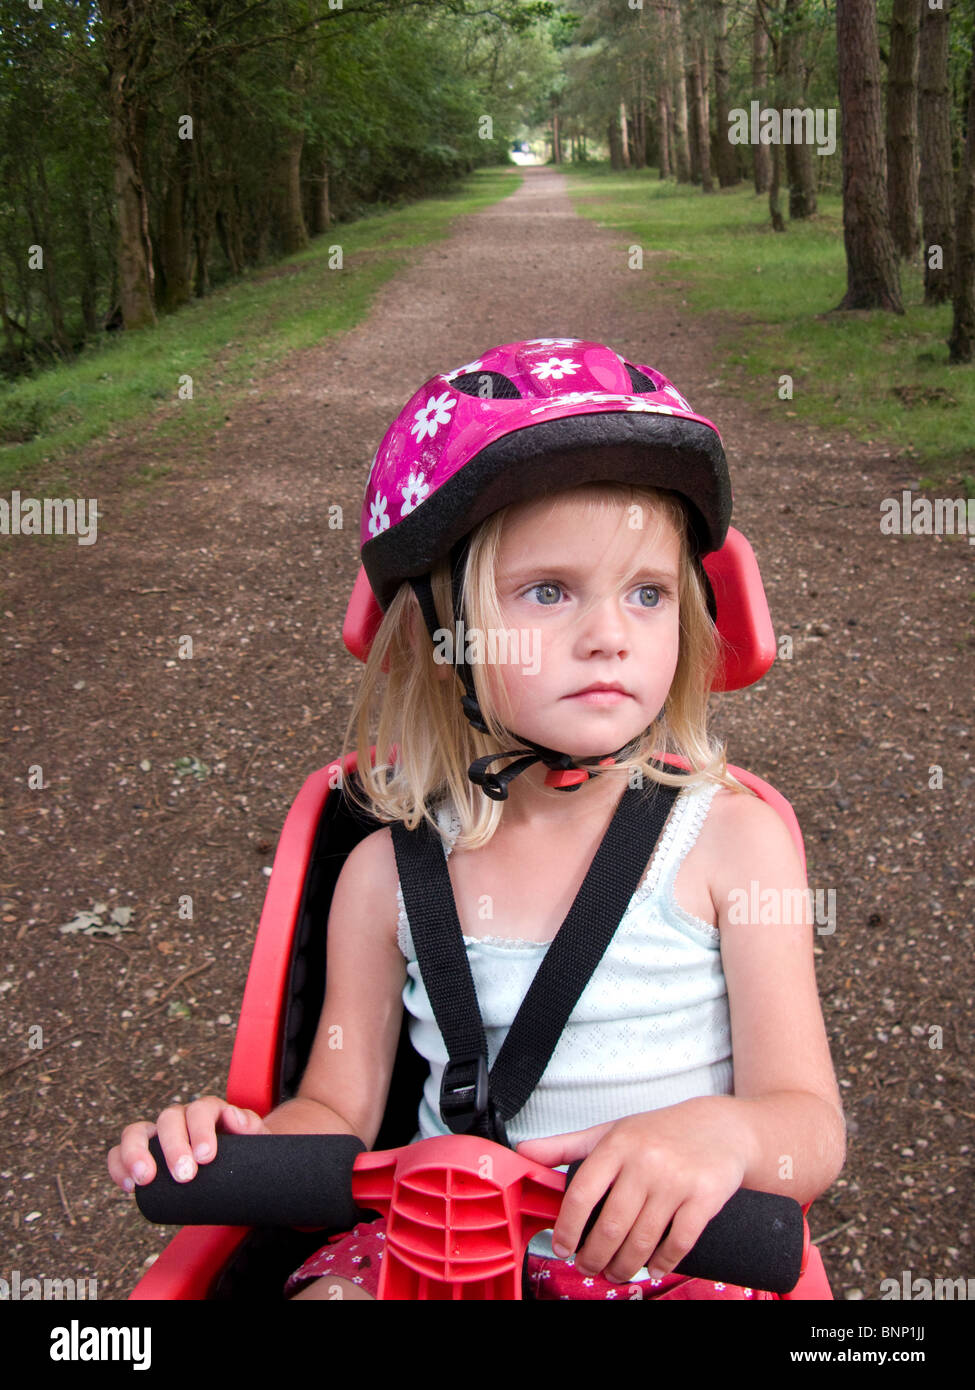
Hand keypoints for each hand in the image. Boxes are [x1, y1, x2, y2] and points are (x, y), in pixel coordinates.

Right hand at [108, 1096, 269, 1191]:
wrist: (237, 1171)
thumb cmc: (246, 1154)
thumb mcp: (256, 1139)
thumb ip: (249, 1125)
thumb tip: (234, 1119)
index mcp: (208, 1111)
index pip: (201, 1109)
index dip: (201, 1130)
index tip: (206, 1157)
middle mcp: (180, 1118)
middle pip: (168, 1118)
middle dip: (174, 1146)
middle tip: (184, 1175)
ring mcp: (158, 1135)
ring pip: (136, 1131)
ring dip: (137, 1153)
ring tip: (146, 1179)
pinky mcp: (141, 1155)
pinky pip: (120, 1154)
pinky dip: (119, 1166)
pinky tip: (128, 1186)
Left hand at [516, 1099, 751, 1282]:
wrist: (721, 1128)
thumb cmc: (659, 1132)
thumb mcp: (611, 1131)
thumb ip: (566, 1146)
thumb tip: (523, 1153)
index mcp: (617, 1144)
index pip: (581, 1194)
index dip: (568, 1229)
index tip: (563, 1248)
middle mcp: (645, 1160)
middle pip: (610, 1226)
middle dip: (594, 1257)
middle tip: (589, 1267)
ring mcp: (675, 1180)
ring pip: (641, 1240)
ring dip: (624, 1266)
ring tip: (616, 1272)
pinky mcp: (704, 1198)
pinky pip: (677, 1243)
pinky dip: (661, 1263)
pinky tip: (652, 1267)